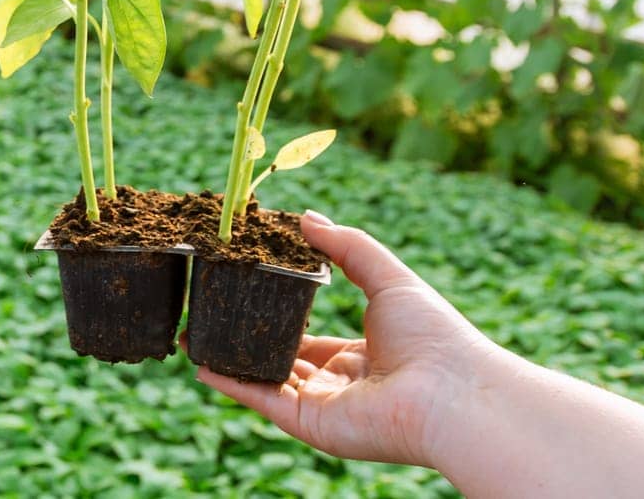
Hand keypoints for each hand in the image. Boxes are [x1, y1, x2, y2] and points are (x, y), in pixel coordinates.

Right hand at [194, 209, 502, 468]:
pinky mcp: (312, 425)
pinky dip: (232, 384)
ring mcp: (324, 406)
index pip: (312, 340)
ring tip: (192, 336)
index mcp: (362, 355)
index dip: (281, 319)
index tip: (249, 294)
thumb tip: (307, 217)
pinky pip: (264, 402)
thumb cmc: (433, 336)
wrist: (452, 393)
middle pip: (284, 361)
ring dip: (230, 359)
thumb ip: (347, 246)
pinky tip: (202, 364)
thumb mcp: (387, 276)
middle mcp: (341, 384)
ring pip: (267, 380)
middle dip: (247, 341)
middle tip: (212, 315)